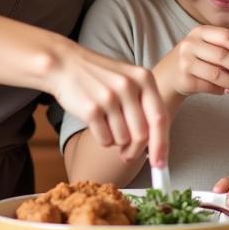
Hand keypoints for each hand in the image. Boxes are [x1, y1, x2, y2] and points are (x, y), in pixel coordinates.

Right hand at [47, 41, 168, 166]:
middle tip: (127, 155)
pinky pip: (105, 140)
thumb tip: (157, 146)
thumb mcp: (128, 80)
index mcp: (144, 78)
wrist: (65, 64)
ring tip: (107, 125)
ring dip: (116, 142)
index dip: (162, 145)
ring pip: (123, 140)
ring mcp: (109, 97)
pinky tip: (96, 124)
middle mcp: (129, 86)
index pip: (160, 118)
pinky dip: (103, 140)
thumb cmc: (100, 77)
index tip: (161, 165)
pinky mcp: (91, 109)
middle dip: (135, 151)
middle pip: (142, 135)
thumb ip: (145, 106)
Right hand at [156, 26, 228, 99]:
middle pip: (223, 56)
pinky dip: (222, 90)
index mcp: (201, 31)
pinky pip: (209, 87)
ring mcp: (185, 61)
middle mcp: (191, 43)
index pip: (227, 37)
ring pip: (217, 74)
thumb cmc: (198, 60)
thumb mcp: (212, 50)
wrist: (169, 75)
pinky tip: (228, 91)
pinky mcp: (184, 79)